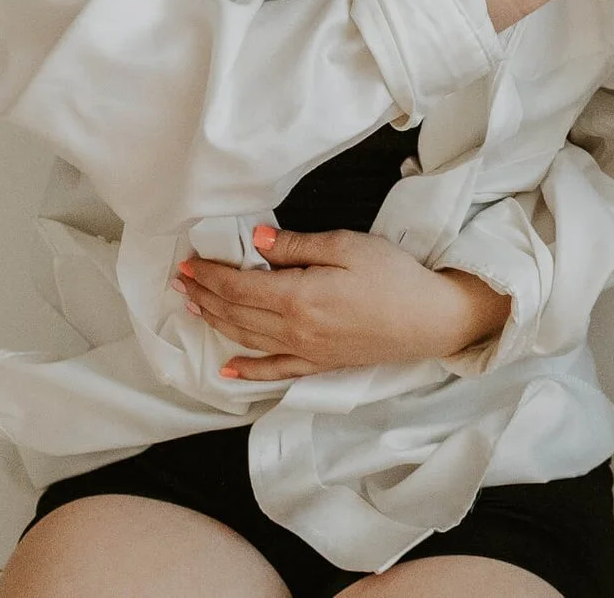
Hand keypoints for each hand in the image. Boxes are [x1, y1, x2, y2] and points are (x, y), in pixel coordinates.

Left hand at [172, 223, 511, 381]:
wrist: (431, 319)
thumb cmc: (394, 277)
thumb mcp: (347, 245)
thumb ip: (298, 246)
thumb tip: (258, 243)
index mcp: (297, 297)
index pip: (238, 287)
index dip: (209, 275)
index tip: (189, 263)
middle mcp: (294, 330)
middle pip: (236, 313)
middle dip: (205, 296)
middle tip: (182, 282)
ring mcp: (306, 352)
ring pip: (248, 339)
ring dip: (217, 324)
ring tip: (195, 309)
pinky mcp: (321, 364)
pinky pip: (275, 370)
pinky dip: (248, 370)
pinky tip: (229, 369)